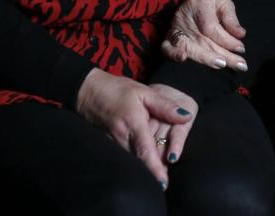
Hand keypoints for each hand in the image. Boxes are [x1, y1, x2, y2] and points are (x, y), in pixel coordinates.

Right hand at [75, 68, 192, 187]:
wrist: (88, 91)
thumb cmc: (117, 90)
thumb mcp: (144, 92)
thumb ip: (165, 106)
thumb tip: (186, 117)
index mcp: (133, 124)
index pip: (145, 151)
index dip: (155, 169)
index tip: (163, 183)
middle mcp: (122, 138)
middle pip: (139, 162)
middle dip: (152, 175)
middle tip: (166, 185)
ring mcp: (114, 143)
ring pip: (132, 162)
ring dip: (145, 170)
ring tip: (159, 180)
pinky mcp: (110, 145)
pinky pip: (125, 157)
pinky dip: (136, 163)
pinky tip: (144, 167)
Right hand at [161, 0, 247, 71]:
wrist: (195, 1)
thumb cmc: (212, 4)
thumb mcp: (224, 3)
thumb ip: (231, 18)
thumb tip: (240, 34)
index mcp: (199, 4)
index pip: (211, 27)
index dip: (226, 40)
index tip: (241, 49)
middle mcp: (184, 16)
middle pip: (203, 40)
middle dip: (223, 55)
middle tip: (240, 66)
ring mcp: (175, 28)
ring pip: (189, 46)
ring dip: (206, 59)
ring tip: (222, 65)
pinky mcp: (168, 37)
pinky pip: (166, 48)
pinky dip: (173, 54)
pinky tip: (183, 59)